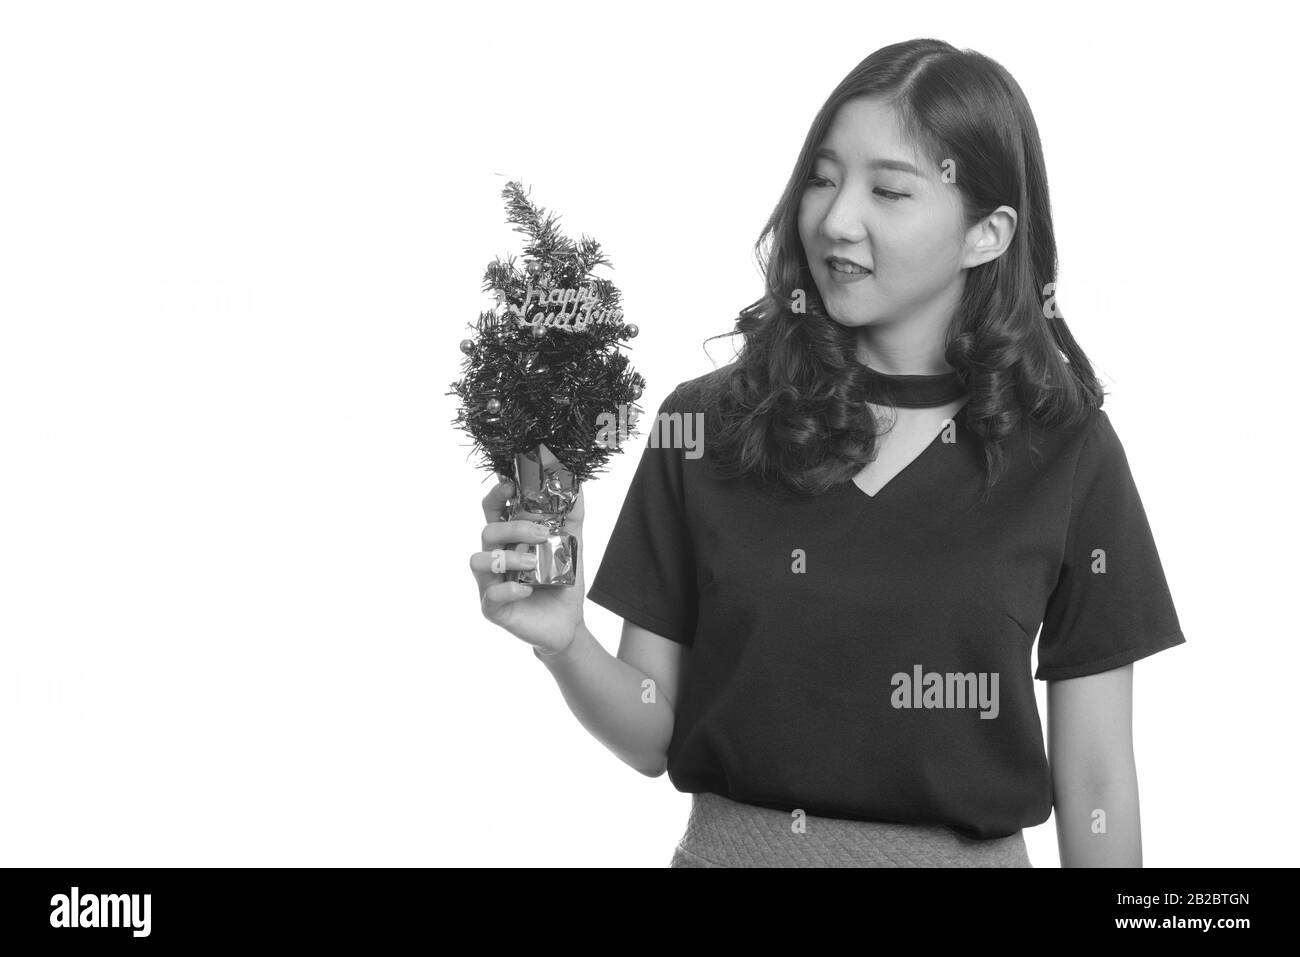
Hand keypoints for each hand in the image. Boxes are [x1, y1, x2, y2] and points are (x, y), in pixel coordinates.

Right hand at [470, 474, 585, 654]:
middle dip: (513, 529)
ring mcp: (491, 583)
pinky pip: (490, 595)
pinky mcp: (493, 607)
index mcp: (510, 539)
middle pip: (488, 531)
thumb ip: (572, 516)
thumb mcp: (572, 545)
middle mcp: (496, 557)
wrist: (568, 621)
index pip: (493, 511)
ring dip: (508, 559)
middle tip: (541, 536)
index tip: (510, 486)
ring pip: (480, 560)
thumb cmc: (562, 581)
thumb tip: (578, 485)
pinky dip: (509, 590)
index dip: (497, 496)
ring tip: (533, 564)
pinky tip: (527, 591)